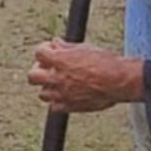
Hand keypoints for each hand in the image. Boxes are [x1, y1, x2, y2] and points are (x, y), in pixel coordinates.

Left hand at [29, 40, 143, 113]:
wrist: (118, 81)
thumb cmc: (106, 63)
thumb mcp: (85, 48)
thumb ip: (67, 47)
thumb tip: (56, 43)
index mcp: (59, 60)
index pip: (38, 53)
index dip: (43, 50)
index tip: (50, 50)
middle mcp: (57, 78)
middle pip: (32, 76)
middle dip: (38, 71)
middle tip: (48, 69)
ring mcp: (61, 94)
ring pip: (42, 94)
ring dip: (48, 88)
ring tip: (58, 84)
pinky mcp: (68, 107)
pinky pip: (53, 107)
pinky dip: (57, 102)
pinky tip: (66, 96)